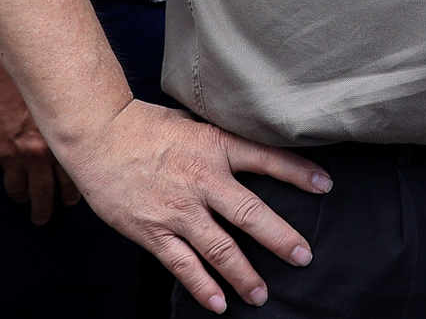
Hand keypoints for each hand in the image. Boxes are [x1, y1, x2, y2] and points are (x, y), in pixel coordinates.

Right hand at [0, 68, 78, 223]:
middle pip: (42, 191)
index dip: (69, 192)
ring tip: (23, 199)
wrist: (5, 74)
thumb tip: (76, 141)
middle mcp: (38, 154)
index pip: (70, 178)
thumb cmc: (38, 85)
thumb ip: (65, 128)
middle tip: (42, 220)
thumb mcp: (63, 106)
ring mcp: (13, 155)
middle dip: (43, 209)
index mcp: (62, 144)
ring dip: (20, 194)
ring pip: (16, 186)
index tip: (71, 202)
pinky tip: (0, 167)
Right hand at [60, 99, 329, 313]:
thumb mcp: (197, 123)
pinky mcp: (152, 231)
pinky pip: (182, 264)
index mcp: (217, 147)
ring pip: (219, 248)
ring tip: (262, 294)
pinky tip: (218, 303)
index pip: (268, 160)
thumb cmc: (148, 126)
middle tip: (303, 256)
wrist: (99, 135)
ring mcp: (178, 210)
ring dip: (243, 274)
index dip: (300, 173)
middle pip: (250, 214)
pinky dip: (202, 286)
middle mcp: (203, 180)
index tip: (326, 186)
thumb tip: (253, 147)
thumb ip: (223, 141)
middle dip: (281, 238)